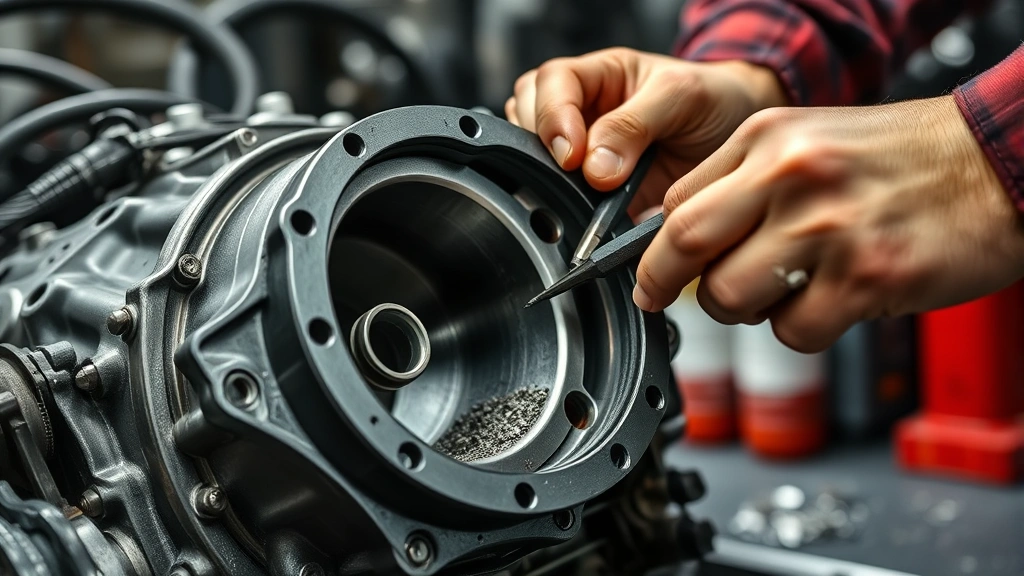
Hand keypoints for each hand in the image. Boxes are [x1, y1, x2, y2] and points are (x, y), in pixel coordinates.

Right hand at [506, 48, 786, 217]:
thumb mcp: (682, 97)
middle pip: (526, 118)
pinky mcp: (590, 194)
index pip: (551, 84)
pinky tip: (584, 214)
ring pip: (532, 158)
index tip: (574, 155)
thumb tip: (593, 167)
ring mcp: (582, 155)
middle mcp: (581, 113)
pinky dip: (562, 208)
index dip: (553, 118)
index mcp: (597, 76)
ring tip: (578, 194)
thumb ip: (635, 124)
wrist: (740, 141)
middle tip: (573, 175)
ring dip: (546, 177)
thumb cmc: (715, 102)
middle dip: (541, 147)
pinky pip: (559, 200)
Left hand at [634, 96, 1023, 351]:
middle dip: (662, 284)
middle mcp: (791, 175)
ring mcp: (827, 227)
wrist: (996, 163)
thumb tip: (678, 237)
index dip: (655, 249)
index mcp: (769, 138)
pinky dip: (801, 328)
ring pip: (731, 298)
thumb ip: (742, 180)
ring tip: (783, 290)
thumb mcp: (808, 140)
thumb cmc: (902, 158)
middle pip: (684, 244)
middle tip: (664, 299)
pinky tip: (831, 301)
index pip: (677, 202)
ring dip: (746, 310)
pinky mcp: (866, 277)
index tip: (653, 273)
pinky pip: (793, 331)